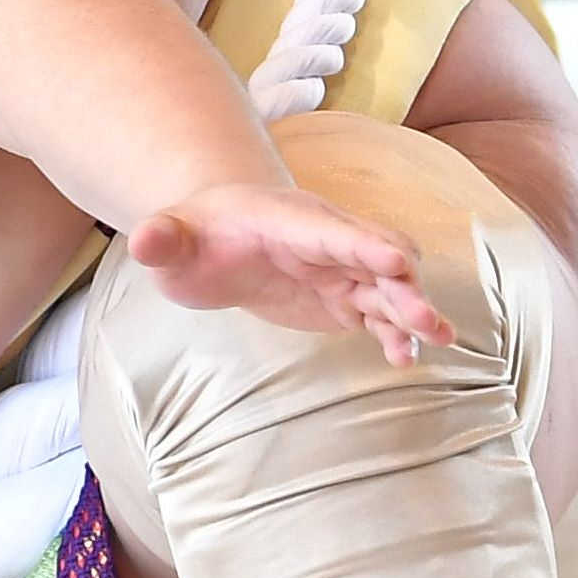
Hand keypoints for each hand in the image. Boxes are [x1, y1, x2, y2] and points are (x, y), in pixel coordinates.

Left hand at [125, 178, 456, 361]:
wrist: (215, 236)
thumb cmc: (194, 234)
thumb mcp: (170, 238)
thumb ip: (161, 239)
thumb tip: (141, 240)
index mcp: (289, 219)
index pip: (332, 229)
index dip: (365, 242)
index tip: (399, 260)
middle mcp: (327, 239)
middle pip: (378, 256)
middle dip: (403, 285)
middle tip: (424, 319)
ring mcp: (340, 269)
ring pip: (388, 288)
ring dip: (412, 312)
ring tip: (436, 341)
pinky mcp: (344, 298)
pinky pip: (378, 316)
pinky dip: (394, 335)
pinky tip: (403, 358)